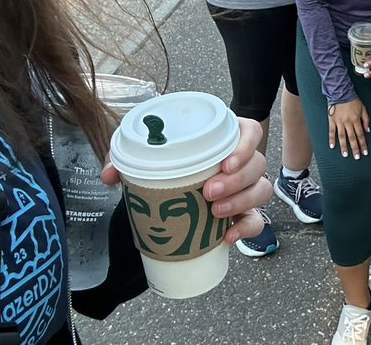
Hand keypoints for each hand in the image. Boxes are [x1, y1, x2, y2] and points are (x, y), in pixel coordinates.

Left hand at [101, 117, 271, 243]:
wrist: (162, 200)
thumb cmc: (160, 166)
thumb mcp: (141, 156)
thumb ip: (122, 158)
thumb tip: (109, 175)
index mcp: (223, 138)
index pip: (250, 132)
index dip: (245, 145)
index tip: (225, 162)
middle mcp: (240, 162)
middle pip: (257, 164)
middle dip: (236, 180)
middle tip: (208, 192)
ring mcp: (244, 189)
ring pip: (261, 190)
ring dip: (242, 201)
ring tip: (214, 211)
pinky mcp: (241, 214)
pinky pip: (256, 221)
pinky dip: (246, 229)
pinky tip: (227, 237)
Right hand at [328, 98, 369, 158]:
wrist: (340, 92)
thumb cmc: (353, 100)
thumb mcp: (363, 108)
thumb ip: (366, 120)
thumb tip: (368, 130)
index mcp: (356, 120)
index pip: (360, 135)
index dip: (363, 144)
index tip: (365, 152)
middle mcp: (348, 122)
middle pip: (352, 138)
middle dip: (355, 148)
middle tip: (357, 157)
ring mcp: (339, 122)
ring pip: (342, 137)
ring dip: (344, 146)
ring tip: (345, 155)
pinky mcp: (332, 120)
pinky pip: (331, 131)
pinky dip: (331, 139)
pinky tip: (332, 146)